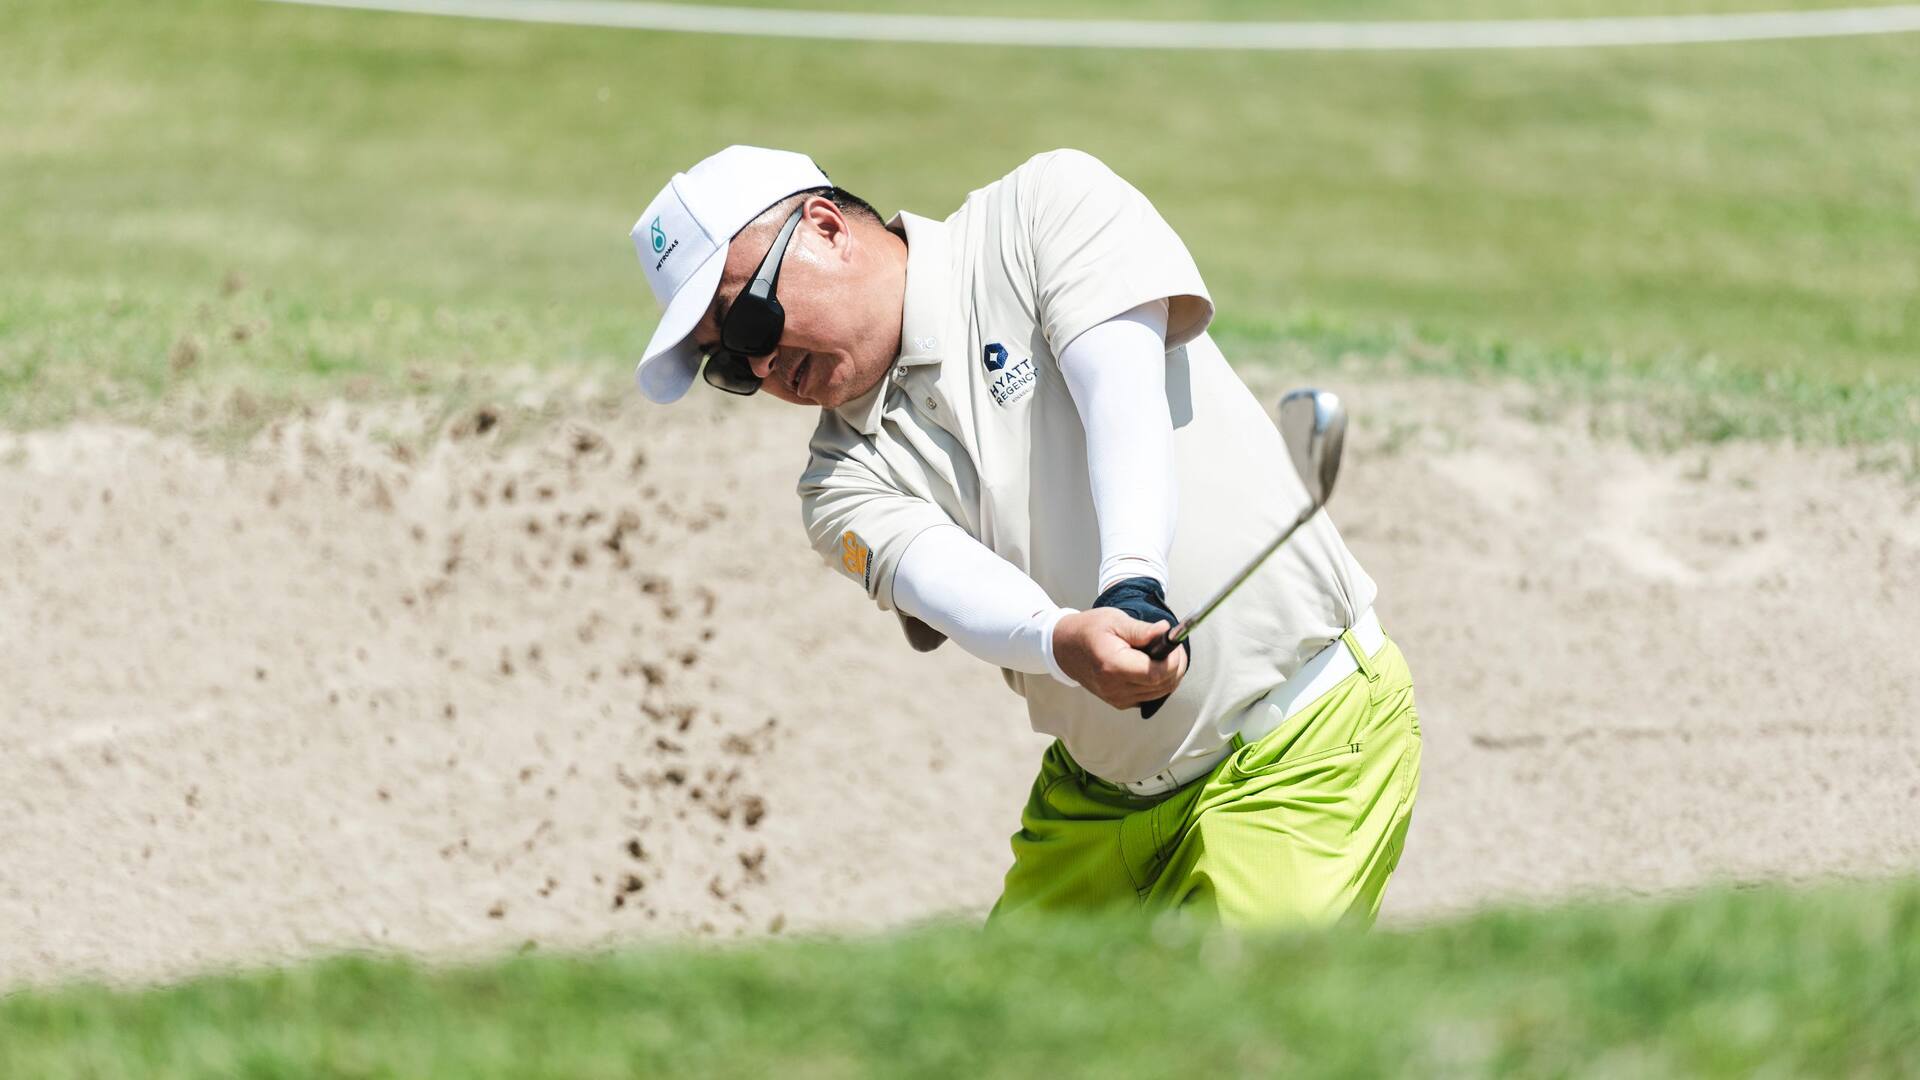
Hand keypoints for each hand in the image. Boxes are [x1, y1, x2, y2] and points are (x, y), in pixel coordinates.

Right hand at [1052, 607, 1188, 710]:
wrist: (1065, 648)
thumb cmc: (1089, 630)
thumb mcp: (1114, 620)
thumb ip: (1142, 630)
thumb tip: (1166, 632)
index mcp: (1113, 665)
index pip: (1155, 673)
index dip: (1173, 660)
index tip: (1174, 645)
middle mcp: (1114, 687)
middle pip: (1161, 685)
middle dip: (1176, 666)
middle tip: (1174, 647)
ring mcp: (1116, 698)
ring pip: (1159, 693)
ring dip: (1170, 675)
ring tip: (1165, 654)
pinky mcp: (1119, 702)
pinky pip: (1150, 696)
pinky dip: (1159, 683)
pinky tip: (1154, 666)